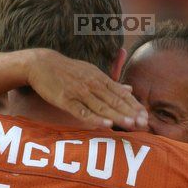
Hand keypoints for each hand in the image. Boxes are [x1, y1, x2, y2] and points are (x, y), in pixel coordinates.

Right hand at [26, 50, 148, 129]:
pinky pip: (82, 111)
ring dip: (117, 115)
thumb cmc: (67, 70)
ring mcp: (79, 92)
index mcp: (100, 78)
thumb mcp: (91, 72)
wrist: (41, 63)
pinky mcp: (66, 100)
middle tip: (144, 123)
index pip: (121, 93)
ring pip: (102, 106)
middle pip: (115, 100)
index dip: (134, 105)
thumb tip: (130, 89)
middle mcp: (92, 84)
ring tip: (131, 124)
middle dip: (130, 112)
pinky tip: (105, 124)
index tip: (146, 116)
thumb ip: (111, 83)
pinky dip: (94, 118)